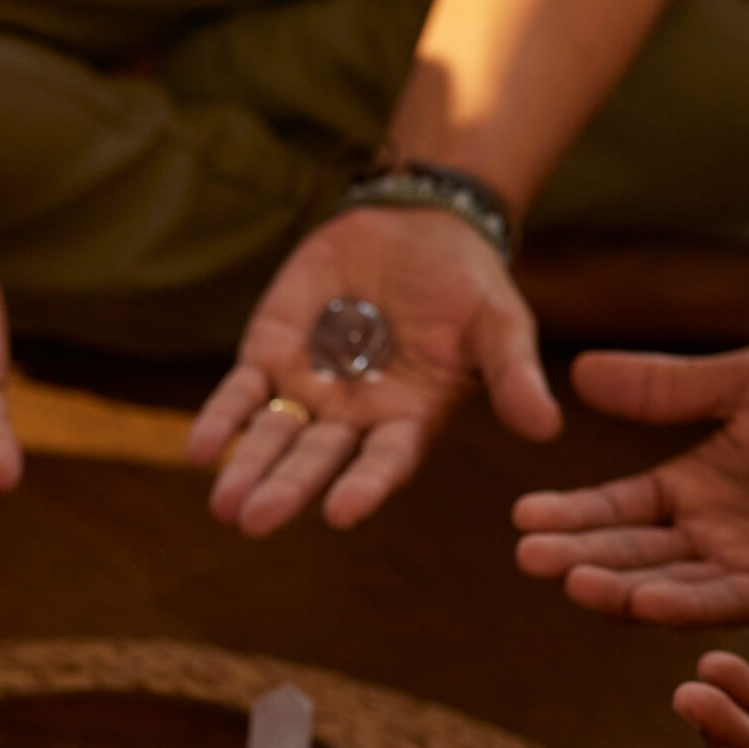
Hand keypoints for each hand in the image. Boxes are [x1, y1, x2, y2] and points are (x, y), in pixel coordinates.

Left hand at [190, 207, 560, 536]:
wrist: (416, 225)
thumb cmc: (467, 284)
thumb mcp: (499, 323)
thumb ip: (513, 374)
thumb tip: (546, 428)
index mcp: (408, 422)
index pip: (382, 463)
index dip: (363, 486)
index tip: (342, 512)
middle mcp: (353, 419)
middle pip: (315, 461)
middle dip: (286, 489)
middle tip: (255, 521)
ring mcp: (308, 390)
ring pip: (272, 437)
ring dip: (247, 469)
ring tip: (224, 506)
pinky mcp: (270, 354)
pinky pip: (240, 395)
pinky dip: (220, 420)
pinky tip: (201, 449)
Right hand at [512, 346, 748, 624]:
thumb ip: (673, 385)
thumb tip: (582, 371)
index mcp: (695, 488)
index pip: (620, 508)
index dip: (573, 514)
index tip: (522, 518)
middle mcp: (713, 538)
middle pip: (634, 554)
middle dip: (581, 557)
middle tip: (531, 557)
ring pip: (672, 586)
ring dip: (621, 589)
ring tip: (572, 582)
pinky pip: (733, 602)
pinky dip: (687, 605)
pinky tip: (645, 602)